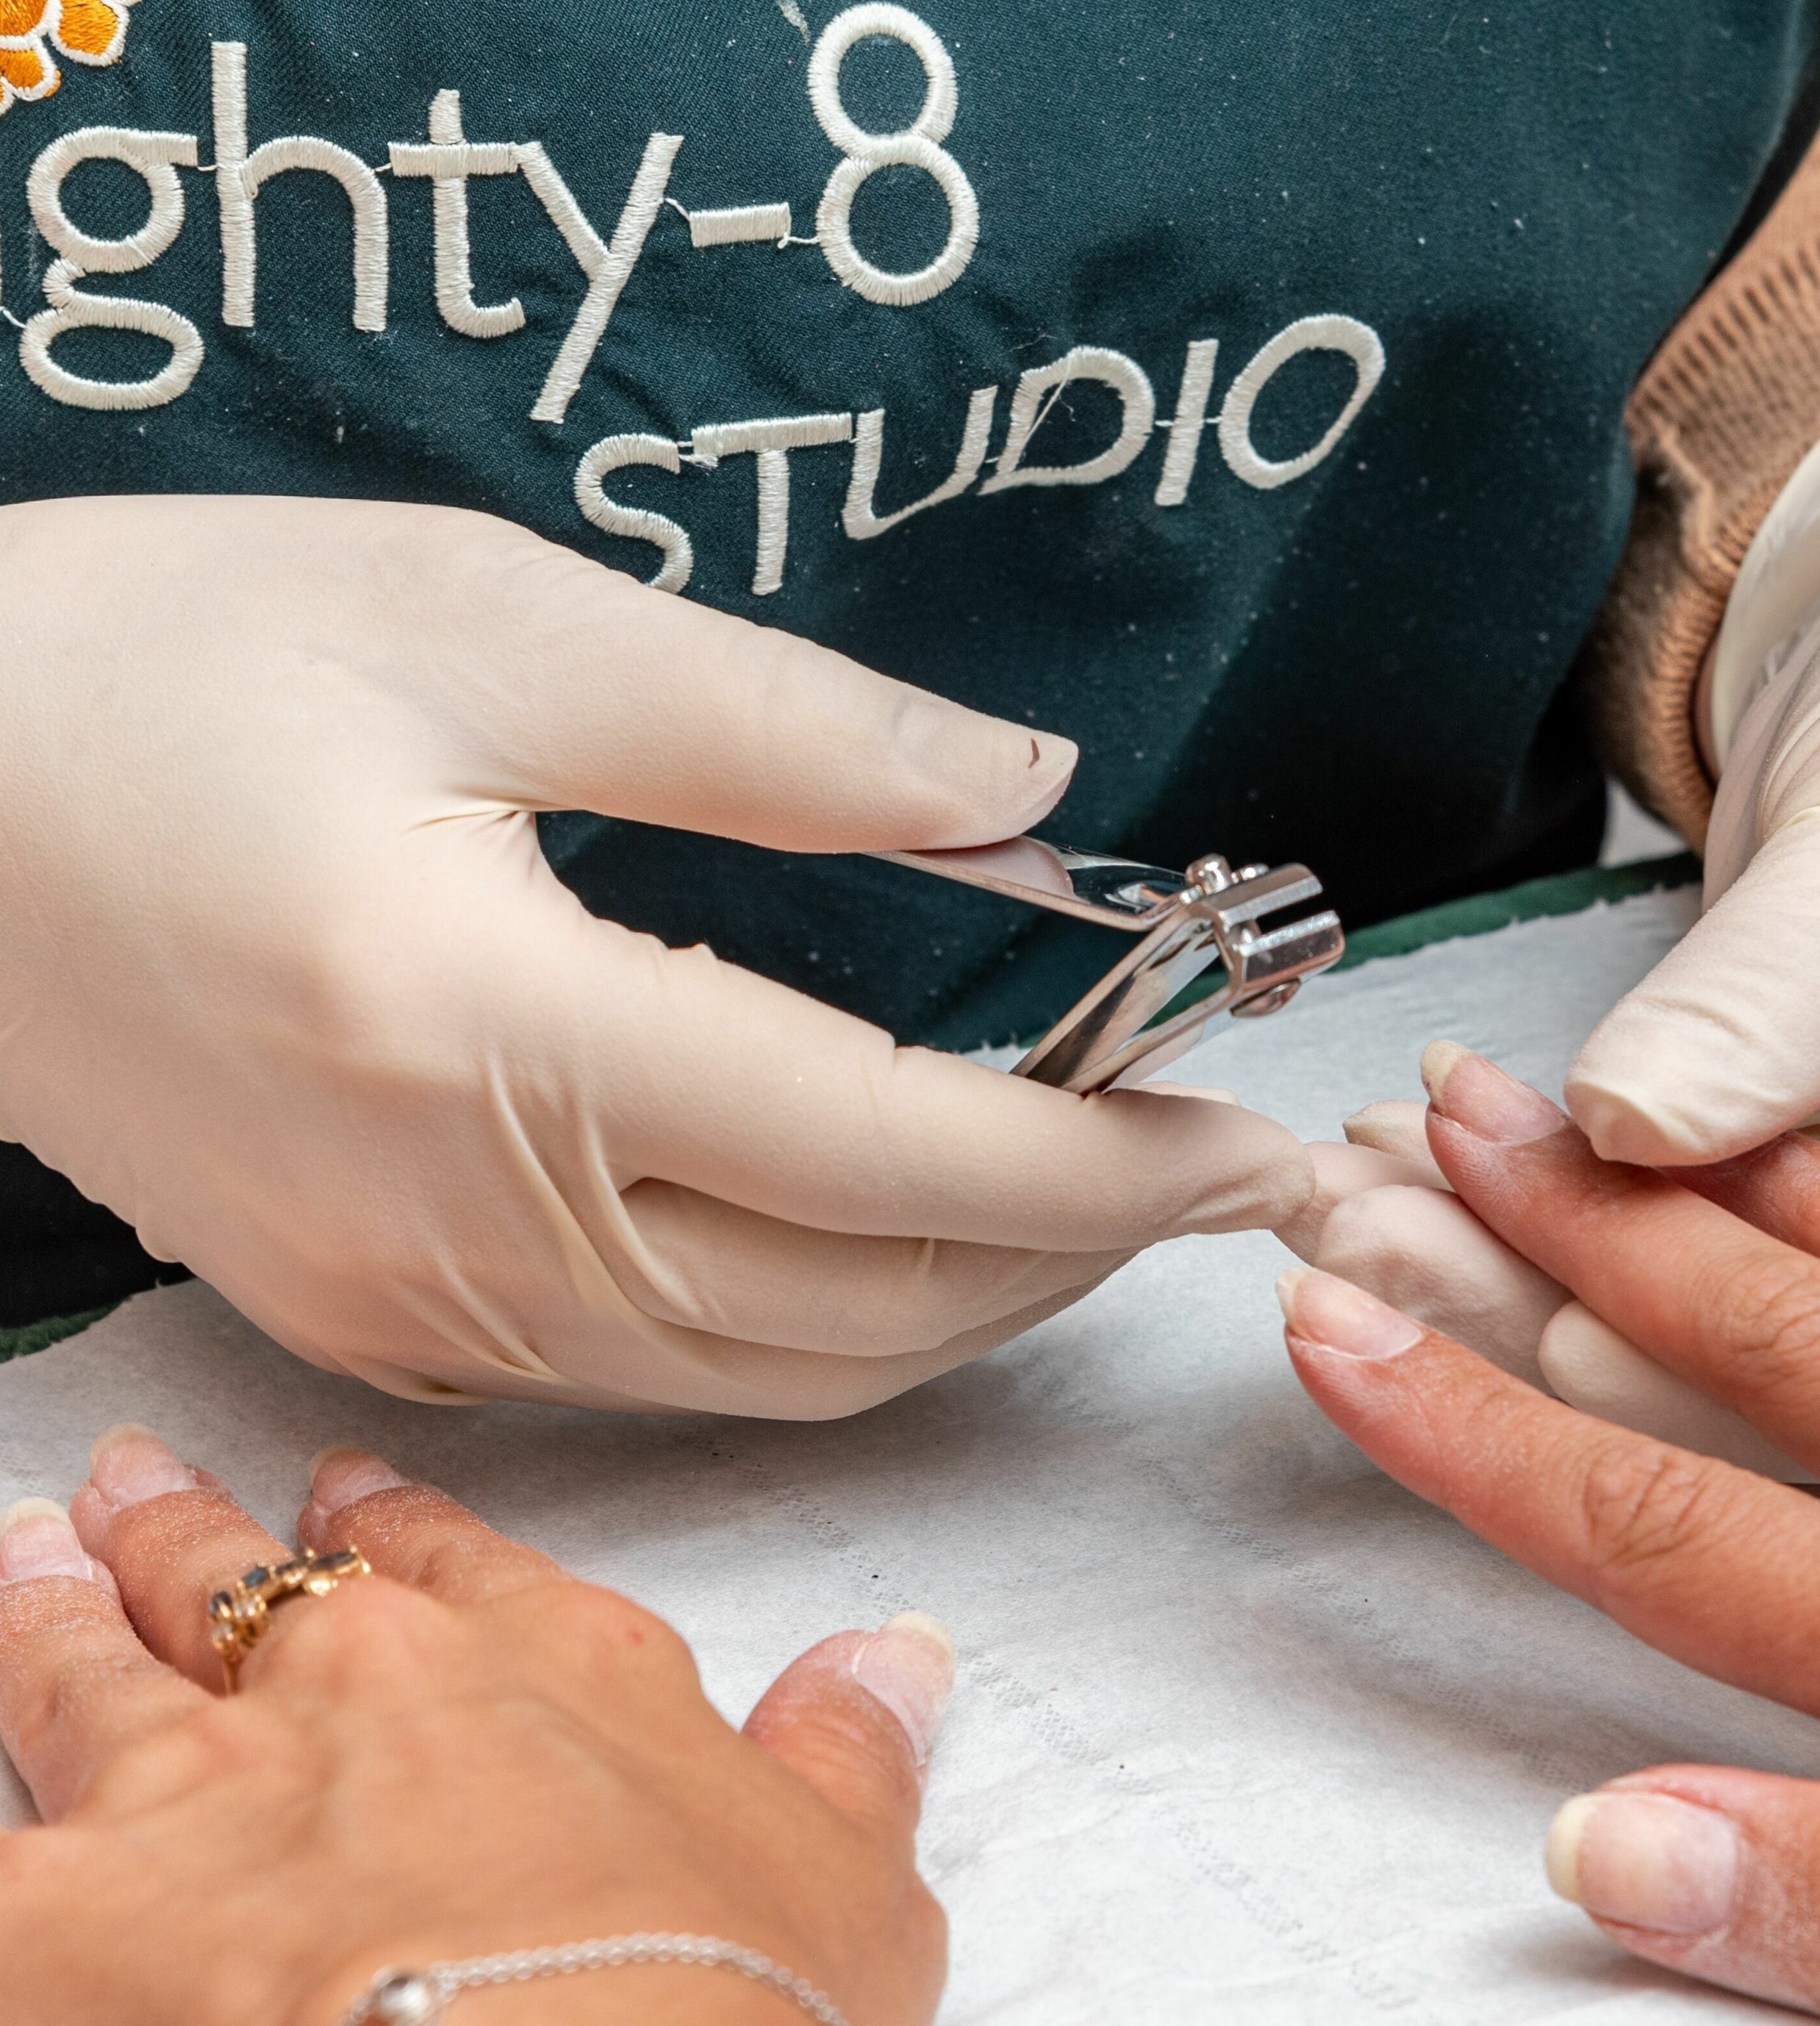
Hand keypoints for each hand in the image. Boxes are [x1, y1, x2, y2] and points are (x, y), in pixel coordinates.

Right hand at [0, 497, 1307, 1413]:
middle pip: (859, 1308)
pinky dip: (815, 1323)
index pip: (894, 1154)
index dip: (1109, 1161)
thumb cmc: (156, 661)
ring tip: (1102, 1203)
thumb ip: (787, 726)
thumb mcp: (483, 617)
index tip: (1257, 1138)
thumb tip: (1033, 781)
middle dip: (1077, 1255)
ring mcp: (399, 1297)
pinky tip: (896, 1236)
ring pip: (769, 1375)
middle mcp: (450, 1219)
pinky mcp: (363, 1307)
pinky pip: (653, 1370)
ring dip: (962, 1305)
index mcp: (489, 1031)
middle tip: (1226, 1173)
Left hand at [0, 1426, 949, 2024]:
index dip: (391, 1528)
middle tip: (145, 1480)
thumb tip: (899, 1663)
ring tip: (31, 1553)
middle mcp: (365, 1691)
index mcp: (550, 1669)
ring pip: (93, 1662)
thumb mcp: (848, 1883)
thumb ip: (852, 1753)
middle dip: (192, 1525)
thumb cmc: (715, 2002)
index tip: (349, 1497)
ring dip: (52, 1605)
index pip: (452, 1566)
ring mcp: (205, 1787)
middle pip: (252, 1581)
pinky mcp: (64, 1912)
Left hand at [1289, 335, 1819, 1468]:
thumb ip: (1772, 1014)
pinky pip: (1669, 1203)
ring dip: (1512, 1248)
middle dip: (1553, 1305)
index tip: (1509, 1292)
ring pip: (1701, 1298)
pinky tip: (1407, 1157)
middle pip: (1786, 1369)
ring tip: (1339, 1202)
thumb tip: (1614, 1141)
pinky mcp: (1815, 1136)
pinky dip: (1541, 1179)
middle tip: (1355, 1245)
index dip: (1704, 1361)